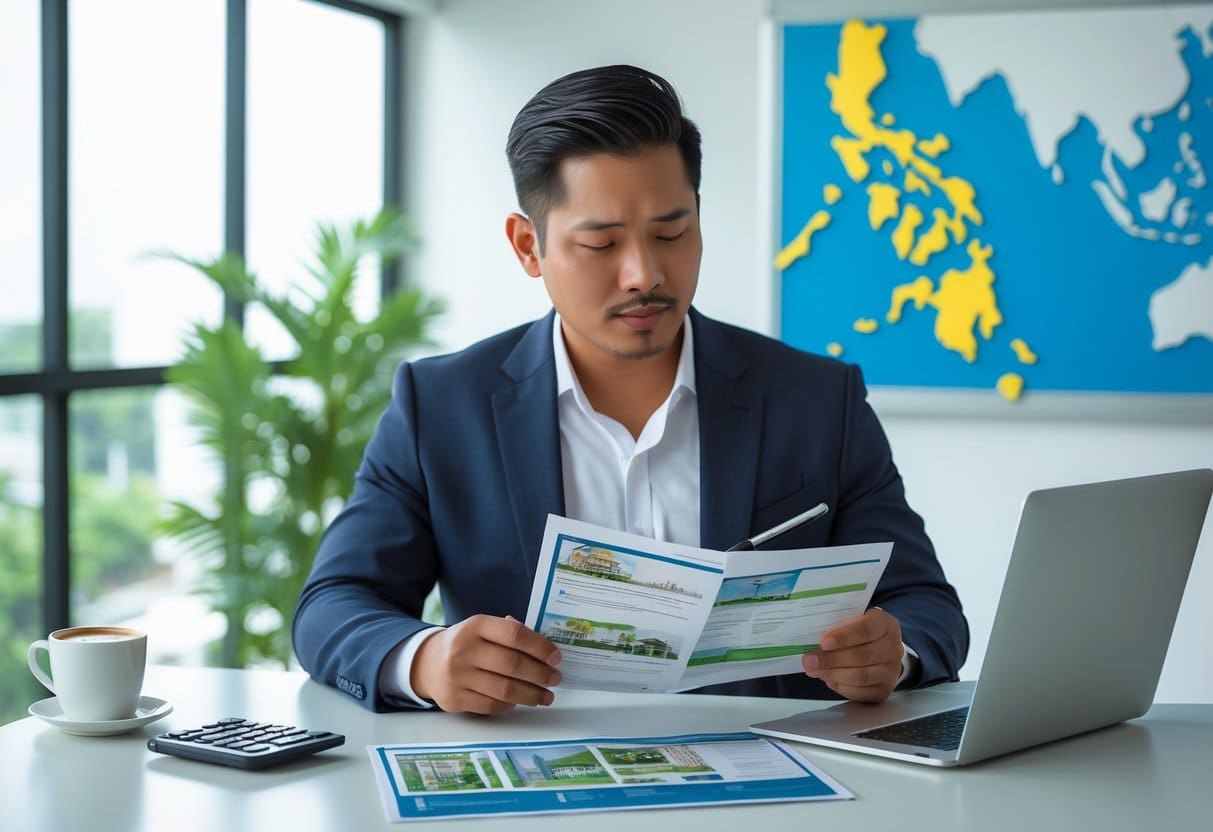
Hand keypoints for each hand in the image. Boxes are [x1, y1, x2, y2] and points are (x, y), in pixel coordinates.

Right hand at [411, 614, 562, 713]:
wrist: (427, 663)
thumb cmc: (467, 643)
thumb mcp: (483, 628)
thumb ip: (510, 633)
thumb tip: (546, 650)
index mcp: (475, 625)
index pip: (515, 634)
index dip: (540, 647)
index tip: (557, 658)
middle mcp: (464, 650)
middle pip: (512, 665)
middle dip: (540, 674)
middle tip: (556, 679)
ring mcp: (457, 676)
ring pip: (504, 690)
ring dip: (531, 695)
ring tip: (546, 696)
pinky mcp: (454, 699)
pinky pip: (491, 706)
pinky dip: (511, 705)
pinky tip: (521, 701)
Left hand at [802, 607, 903, 702]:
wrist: (881, 649)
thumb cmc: (859, 632)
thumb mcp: (852, 621)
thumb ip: (836, 628)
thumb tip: (812, 643)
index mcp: (885, 624)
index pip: (865, 629)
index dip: (843, 636)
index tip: (823, 642)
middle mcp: (893, 647)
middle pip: (861, 656)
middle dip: (831, 659)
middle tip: (809, 661)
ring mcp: (891, 671)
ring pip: (860, 676)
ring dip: (833, 674)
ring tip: (814, 670)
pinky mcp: (884, 689)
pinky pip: (860, 692)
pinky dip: (841, 686)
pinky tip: (829, 679)